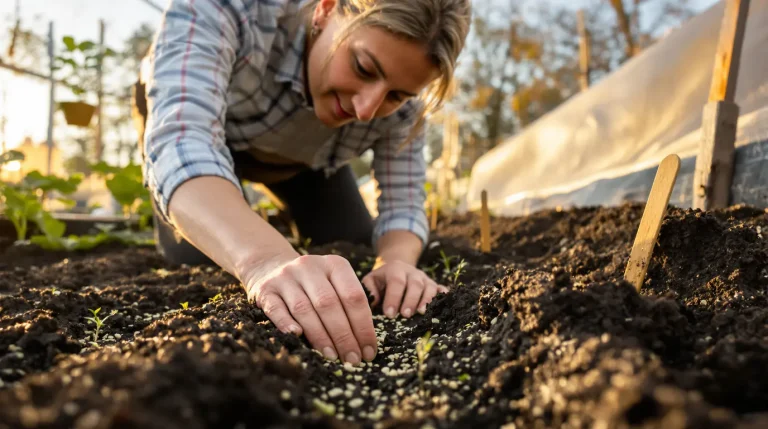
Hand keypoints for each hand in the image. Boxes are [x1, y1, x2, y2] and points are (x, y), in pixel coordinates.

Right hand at [243, 252, 377, 364]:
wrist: (272, 268)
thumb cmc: (314, 286)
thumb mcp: (335, 284)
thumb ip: (349, 306)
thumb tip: (365, 344)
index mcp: (334, 264)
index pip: (353, 296)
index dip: (363, 326)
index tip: (369, 351)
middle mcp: (310, 266)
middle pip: (329, 304)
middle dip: (343, 336)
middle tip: (352, 359)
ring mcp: (286, 277)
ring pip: (304, 309)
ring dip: (320, 336)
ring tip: (332, 356)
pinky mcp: (266, 289)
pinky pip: (276, 309)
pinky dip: (286, 324)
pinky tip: (297, 337)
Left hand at [361, 260, 447, 318]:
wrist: (397, 269)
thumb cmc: (382, 280)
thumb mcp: (371, 280)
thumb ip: (369, 289)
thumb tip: (373, 301)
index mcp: (396, 269)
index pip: (396, 282)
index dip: (394, 297)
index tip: (389, 314)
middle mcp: (412, 272)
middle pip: (415, 284)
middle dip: (411, 300)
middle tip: (405, 315)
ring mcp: (425, 278)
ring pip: (429, 287)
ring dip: (426, 300)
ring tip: (421, 312)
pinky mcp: (434, 285)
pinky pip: (441, 289)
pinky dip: (443, 296)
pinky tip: (443, 305)